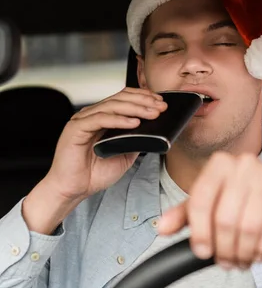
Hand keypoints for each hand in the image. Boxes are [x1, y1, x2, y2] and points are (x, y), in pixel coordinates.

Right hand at [42, 87, 167, 201]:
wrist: (73, 189)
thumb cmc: (93, 174)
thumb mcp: (124, 155)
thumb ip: (135, 141)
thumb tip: (155, 132)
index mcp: (101, 118)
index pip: (123, 99)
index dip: (143, 98)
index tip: (161, 103)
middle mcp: (91, 115)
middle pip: (120, 99)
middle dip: (143, 101)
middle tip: (161, 106)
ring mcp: (83, 120)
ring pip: (112, 106)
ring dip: (135, 108)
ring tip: (152, 113)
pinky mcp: (76, 128)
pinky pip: (100, 119)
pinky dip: (119, 120)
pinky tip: (134, 123)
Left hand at [158, 152, 261, 276]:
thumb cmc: (244, 202)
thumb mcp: (212, 205)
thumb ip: (185, 215)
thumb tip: (161, 228)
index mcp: (220, 164)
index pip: (200, 202)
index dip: (199, 233)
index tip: (203, 253)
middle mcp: (245, 163)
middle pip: (224, 218)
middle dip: (224, 249)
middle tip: (227, 262)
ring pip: (249, 226)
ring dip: (244, 252)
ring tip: (242, 260)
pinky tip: (261, 253)